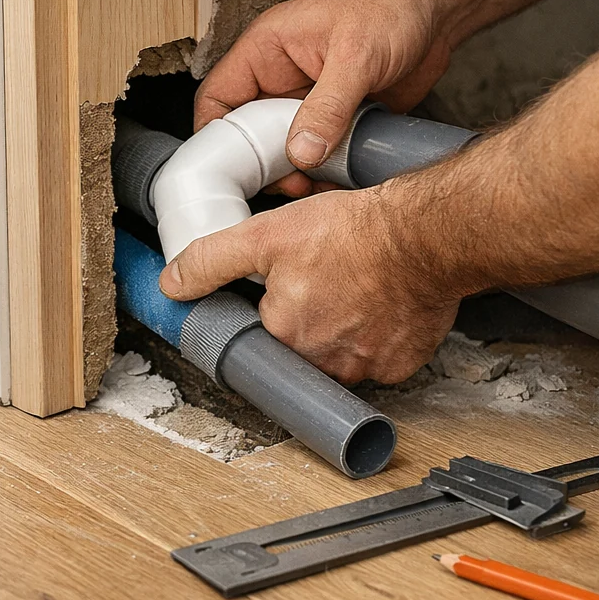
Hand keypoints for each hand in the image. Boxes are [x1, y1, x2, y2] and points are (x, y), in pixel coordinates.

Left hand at [158, 189, 458, 383]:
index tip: (287, 291)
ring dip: (341, 327)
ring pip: (340, 354)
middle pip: (301, 347)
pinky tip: (379, 300)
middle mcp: (326, 362)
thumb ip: (213, 260)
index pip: (263, 334)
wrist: (426, 233)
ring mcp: (368, 367)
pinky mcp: (402, 363)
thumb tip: (171, 283)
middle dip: (306, 317)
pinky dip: (377, 333)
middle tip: (324, 277)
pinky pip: (379, 356)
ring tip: (352, 285)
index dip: (271, 311)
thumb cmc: (354, 232)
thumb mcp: (267, 235)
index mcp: (286, 335)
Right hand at [195, 0, 453, 196]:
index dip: (216, 135)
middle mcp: (280, 77)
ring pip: (283, 147)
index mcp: (266, 49)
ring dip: (295, 171)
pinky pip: (317, 152)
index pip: (218, 96)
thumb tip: (301, 152)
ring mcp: (307, 100)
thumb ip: (328, 107)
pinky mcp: (335, 118)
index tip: (228, 170)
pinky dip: (324, 170)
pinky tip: (337, 179)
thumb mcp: (357, 56)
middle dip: (262, 164)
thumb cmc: (392, 5)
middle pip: (248, 132)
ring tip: (314, 183)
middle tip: (287, 183)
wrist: (438, 11)